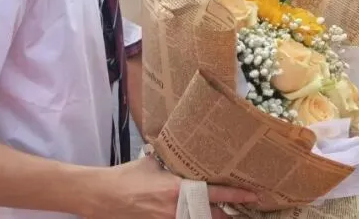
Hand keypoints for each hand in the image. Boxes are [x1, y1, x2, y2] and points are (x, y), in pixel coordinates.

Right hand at [86, 156, 256, 218]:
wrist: (105, 198)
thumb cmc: (127, 177)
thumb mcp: (151, 163)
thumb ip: (169, 159)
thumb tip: (178, 146)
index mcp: (178, 189)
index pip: (215, 194)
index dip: (236, 195)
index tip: (253, 195)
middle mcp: (178, 209)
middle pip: (214, 217)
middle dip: (229, 214)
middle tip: (244, 208)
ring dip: (212, 217)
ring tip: (225, 213)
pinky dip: (193, 218)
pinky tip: (197, 214)